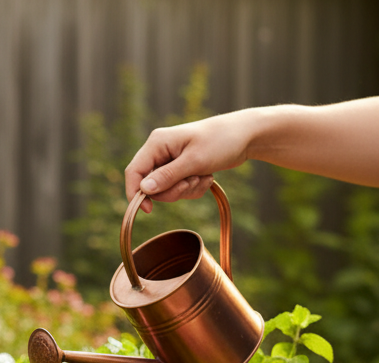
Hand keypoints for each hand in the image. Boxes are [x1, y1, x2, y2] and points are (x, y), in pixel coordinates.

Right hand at [125, 114, 252, 212]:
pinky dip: (193, 188)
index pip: (134, 172)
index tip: (148, 210)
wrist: (244, 136)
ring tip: (203, 176)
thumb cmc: (220, 141)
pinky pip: (180, 189)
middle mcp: (160, 152)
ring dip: (186, 190)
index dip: (136, 193)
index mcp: (157, 143)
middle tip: (191, 182)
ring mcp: (171, 161)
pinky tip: (206, 176)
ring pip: (167, 190)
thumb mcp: (194, 161)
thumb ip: (167, 177)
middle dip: (173, 191)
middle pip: (151, 186)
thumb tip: (143, 190)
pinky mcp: (182, 169)